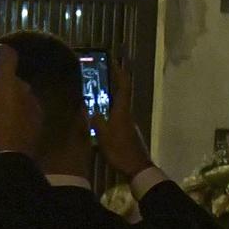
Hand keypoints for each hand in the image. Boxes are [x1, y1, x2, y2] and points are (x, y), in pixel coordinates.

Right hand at [0, 45, 40, 156]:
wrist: (6, 157)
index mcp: (8, 81)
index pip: (9, 55)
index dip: (1, 51)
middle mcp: (25, 87)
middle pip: (12, 78)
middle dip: (0, 83)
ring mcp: (34, 103)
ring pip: (20, 94)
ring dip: (10, 98)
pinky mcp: (39, 119)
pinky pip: (26, 108)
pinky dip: (18, 111)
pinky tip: (7, 124)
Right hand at [92, 57, 154, 179]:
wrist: (137, 167)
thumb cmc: (120, 150)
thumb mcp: (104, 136)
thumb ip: (97, 122)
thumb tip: (91, 110)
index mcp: (122, 112)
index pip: (123, 87)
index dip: (119, 73)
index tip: (114, 62)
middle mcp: (127, 114)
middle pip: (122, 93)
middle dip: (115, 81)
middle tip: (104, 72)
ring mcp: (128, 123)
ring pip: (120, 104)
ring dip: (112, 95)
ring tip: (98, 91)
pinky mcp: (127, 131)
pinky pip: (118, 114)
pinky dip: (110, 108)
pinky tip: (102, 114)